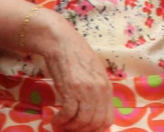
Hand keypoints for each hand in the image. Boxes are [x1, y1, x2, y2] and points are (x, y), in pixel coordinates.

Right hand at [39, 15, 112, 131]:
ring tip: (62, 125)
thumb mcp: (94, 72)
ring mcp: (86, 89)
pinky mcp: (71, 88)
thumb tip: (95, 111)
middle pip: (95, 123)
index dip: (95, 129)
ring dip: (70, 127)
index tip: (83, 128)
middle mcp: (100, 90)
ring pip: (83, 121)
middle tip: (70, 129)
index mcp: (107, 87)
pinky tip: (56, 120)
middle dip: (82, 130)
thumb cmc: (76, 54)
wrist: (61, 41)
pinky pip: (68, 114)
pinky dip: (61, 121)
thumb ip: (97, 91)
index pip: (107, 119)